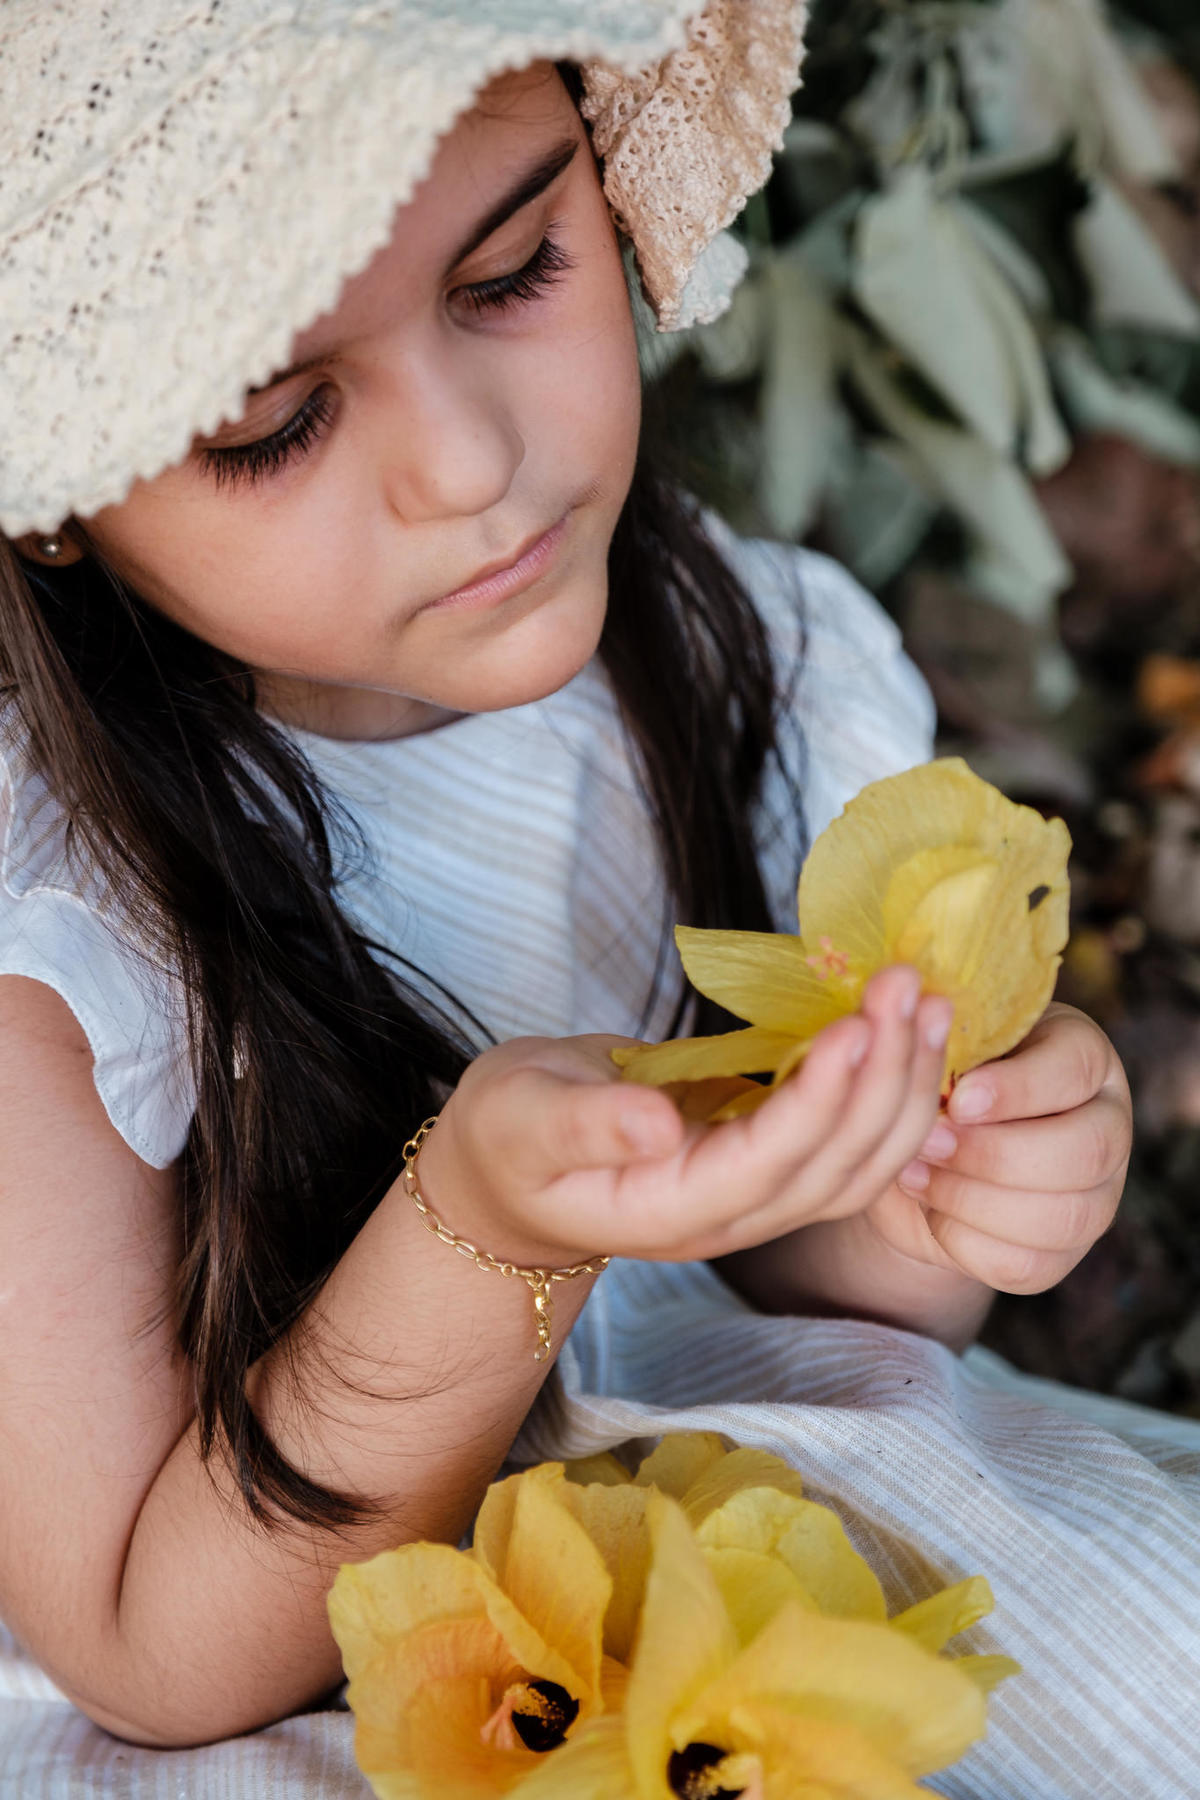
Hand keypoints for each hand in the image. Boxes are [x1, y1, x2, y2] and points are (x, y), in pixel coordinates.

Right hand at [415, 966, 953, 1268]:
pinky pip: (852, 1139)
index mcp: (671, 1211)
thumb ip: (587, 1126)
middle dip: (884, 1075)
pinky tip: (912, 1030)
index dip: (819, 1100)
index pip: (768, 1163)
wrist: (515, 1175)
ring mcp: (760, 1198)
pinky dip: (890, 1088)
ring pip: (862, 1161)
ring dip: (906, 1084)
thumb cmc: (509, 1138)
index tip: (854, 1025)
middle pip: (838, 1164)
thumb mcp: (524, 1121)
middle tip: (906, 983)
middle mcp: (732, 1217)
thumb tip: (658, 1127)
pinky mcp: (774, 1162)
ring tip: (930, 1001)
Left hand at [867, 1003, 1130, 1292]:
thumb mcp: (946, 1050)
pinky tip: (931, 1211)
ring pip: (1059, 1216)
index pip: (1074, 1069)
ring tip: (914, 1174)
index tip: (957, 1099)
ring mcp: (1095, 1197)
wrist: (927, 1155)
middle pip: (1081, 1152)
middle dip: (992, 1154)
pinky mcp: (1061, 1255)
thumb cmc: (939, 1082)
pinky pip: (1025, 1264)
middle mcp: (1107, 1127)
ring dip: (972, 1199)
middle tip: (927, 1142)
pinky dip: (966, 1242)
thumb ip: (944, 1049)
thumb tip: (919, 1041)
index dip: (1018, 1089)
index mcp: (1084, 1058)